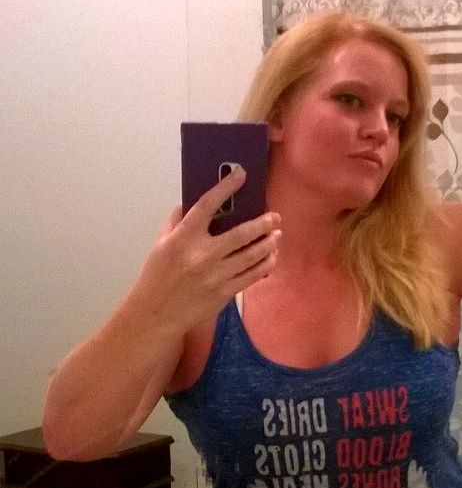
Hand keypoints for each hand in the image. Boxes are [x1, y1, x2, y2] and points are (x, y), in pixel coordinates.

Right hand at [129, 167, 280, 333]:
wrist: (157, 313)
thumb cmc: (157, 275)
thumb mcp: (161, 243)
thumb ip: (178, 221)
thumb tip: (193, 201)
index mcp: (183, 238)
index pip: (207, 205)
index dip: (225, 188)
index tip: (241, 175)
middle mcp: (202, 255)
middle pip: (240, 234)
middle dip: (262, 223)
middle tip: (275, 217)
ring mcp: (216, 275)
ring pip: (251, 256)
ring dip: (268, 244)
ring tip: (277, 234)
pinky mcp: (225, 292)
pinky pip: (251, 276)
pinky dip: (265, 264)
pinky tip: (272, 256)